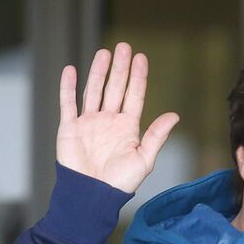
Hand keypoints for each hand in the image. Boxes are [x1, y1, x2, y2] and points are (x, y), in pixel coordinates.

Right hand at [56, 42, 179, 193]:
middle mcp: (108, 121)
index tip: (141, 58)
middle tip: (124, 47)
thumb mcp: (144, 159)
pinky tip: (71, 70)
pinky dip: (68, 87)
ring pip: (94, 90)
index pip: (134, 96)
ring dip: (98, 72)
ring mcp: (89, 123)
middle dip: (120, 68)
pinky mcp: (70, 128)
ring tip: (105, 53)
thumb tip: (174, 116)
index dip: (138, 77)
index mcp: (127, 128)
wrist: (92, 196)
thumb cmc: (119, 183)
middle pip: (115, 88)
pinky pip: (68, 103)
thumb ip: (157, 136)